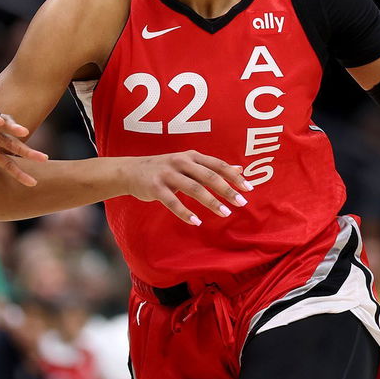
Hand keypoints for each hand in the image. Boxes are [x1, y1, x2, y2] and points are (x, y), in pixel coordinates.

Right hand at [124, 151, 253, 225]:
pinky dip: (185, 212)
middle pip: (208, 175)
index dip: (233, 176)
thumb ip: (212, 167)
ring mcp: (167, 174)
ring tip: (225, 213)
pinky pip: (172, 202)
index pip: (217, 164)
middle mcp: (181, 162)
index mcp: (191, 156)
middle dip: (226, 189)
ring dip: (210, 201)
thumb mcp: (188, 163)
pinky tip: (196, 222)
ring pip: (193, 188)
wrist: (131, 171)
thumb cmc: (164, 168)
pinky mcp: (155, 187)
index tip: (249, 188)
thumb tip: (240, 168)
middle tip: (241, 203)